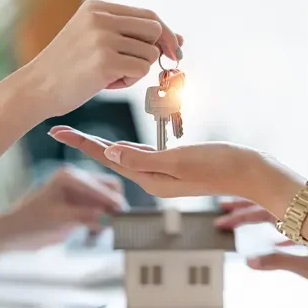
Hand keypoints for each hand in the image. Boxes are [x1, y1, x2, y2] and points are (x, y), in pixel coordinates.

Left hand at [0, 167, 125, 253]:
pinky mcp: (78, 205)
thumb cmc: (29, 223)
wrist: (12, 233)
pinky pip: (99, 210)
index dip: (114, 202)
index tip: (125, 218)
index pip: (102, 186)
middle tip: (114, 227)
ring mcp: (78, 192)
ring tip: (99, 234)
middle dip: (113, 207)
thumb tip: (111, 218)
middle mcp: (77, 180)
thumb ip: (86, 217)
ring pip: (106, 201)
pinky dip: (100, 222)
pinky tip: (92, 235)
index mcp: (70, 176)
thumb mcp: (59, 220)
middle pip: (108, 189)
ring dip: (107, 216)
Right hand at [24, 0, 183, 117]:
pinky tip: (107, 84)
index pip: (147, 15)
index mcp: (97, 8)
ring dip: (136, 71)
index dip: (165, 33)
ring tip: (110, 76)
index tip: (173, 50)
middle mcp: (100, 19)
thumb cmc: (67, 69)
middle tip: (146, 67)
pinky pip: (141, 71)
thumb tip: (175, 40)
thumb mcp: (93, 40)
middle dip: (159, 51)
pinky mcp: (105, 62)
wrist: (37, 88)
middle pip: (155, 30)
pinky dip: (129, 82)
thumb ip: (129, 36)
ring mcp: (102, 39)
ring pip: (149, 54)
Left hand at [48, 126, 303, 212]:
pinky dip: (126, 147)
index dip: (81, 144)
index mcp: (149, 179)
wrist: (249, 171)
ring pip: (124, 157)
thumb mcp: (180, 161)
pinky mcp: (174, 166)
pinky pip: (142, 155)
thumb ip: (145, 159)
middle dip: (85, 144)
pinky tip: (119, 144)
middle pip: (110, 158)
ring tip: (80, 135)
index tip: (58, 131)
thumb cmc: (219, 165)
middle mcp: (152, 179)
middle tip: (59, 129)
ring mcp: (163, 174)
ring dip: (102, 146)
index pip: (107, 158)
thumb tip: (112, 153)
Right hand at [214, 199, 307, 307]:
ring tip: (238, 220)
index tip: (222, 213)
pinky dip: (276, 235)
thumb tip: (250, 260)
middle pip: (270, 207)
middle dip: (245, 209)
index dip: (241, 211)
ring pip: (280, 217)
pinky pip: (292, 232)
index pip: (266, 207)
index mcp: (306, 218)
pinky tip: (270, 241)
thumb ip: (280, 263)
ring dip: (258, 219)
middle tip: (222, 212)